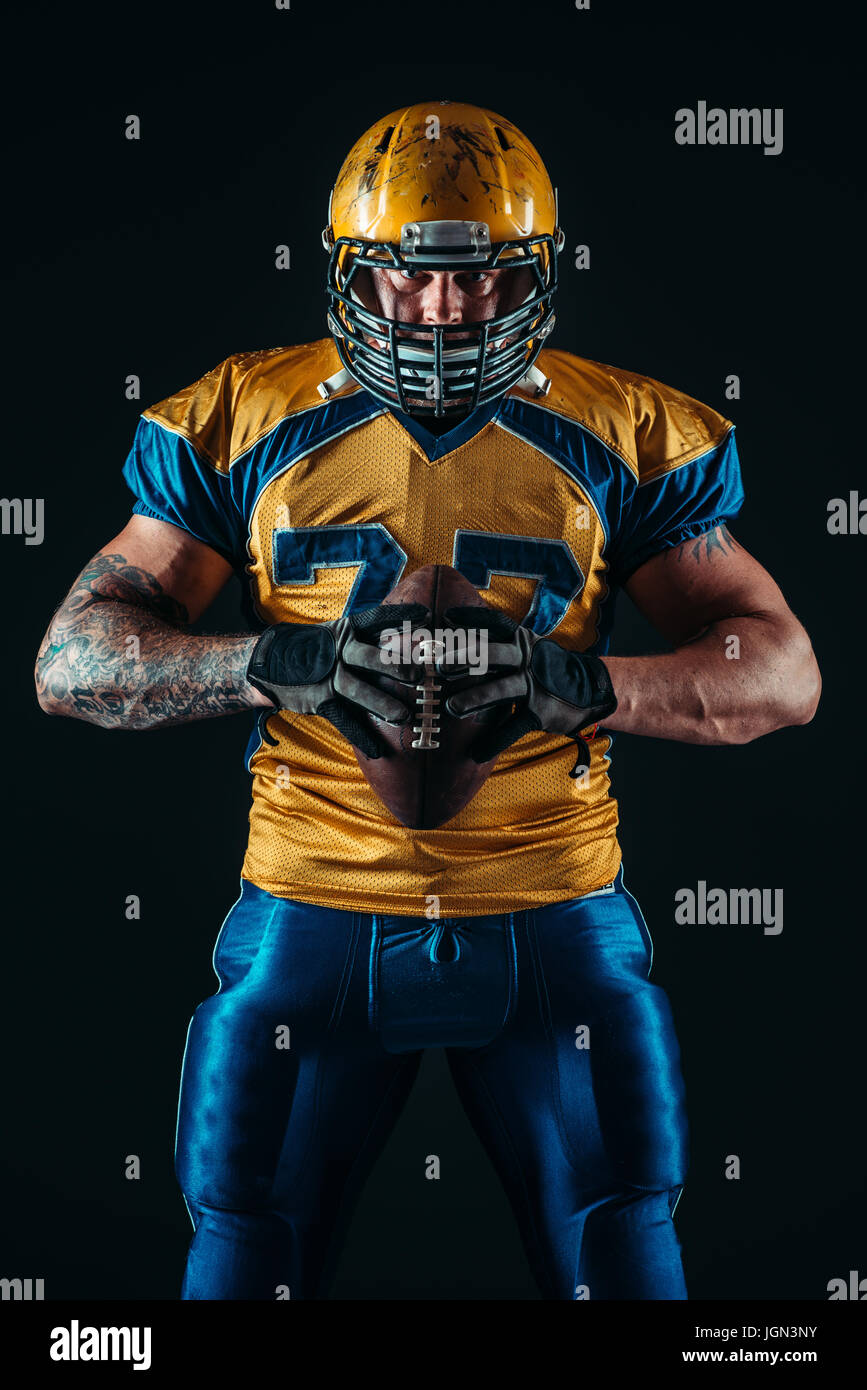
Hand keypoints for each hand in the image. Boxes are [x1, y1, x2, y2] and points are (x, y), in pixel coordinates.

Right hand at [247, 604, 430, 757]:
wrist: (268, 662)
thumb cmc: (315, 648)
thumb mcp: (336, 634)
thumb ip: (366, 637)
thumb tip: (406, 636)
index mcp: (346, 631)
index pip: (376, 620)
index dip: (400, 616)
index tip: (426, 615)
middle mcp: (339, 652)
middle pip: (371, 657)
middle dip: (396, 666)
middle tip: (420, 675)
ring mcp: (329, 677)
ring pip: (359, 691)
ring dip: (382, 704)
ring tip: (404, 716)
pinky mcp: (320, 700)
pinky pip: (343, 721)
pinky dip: (361, 737)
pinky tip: (378, 751)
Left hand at [439, 605, 617, 775]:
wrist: (592, 690)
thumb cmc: (548, 668)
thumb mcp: (530, 650)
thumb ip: (502, 648)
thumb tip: (460, 645)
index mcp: (522, 641)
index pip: (496, 624)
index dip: (472, 619)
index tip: (447, 618)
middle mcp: (527, 659)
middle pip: (492, 654)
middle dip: (464, 658)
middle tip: (439, 665)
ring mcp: (534, 686)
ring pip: (500, 690)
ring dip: (473, 698)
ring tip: (451, 708)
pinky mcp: (539, 712)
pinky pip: (512, 728)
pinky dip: (493, 742)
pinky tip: (476, 753)